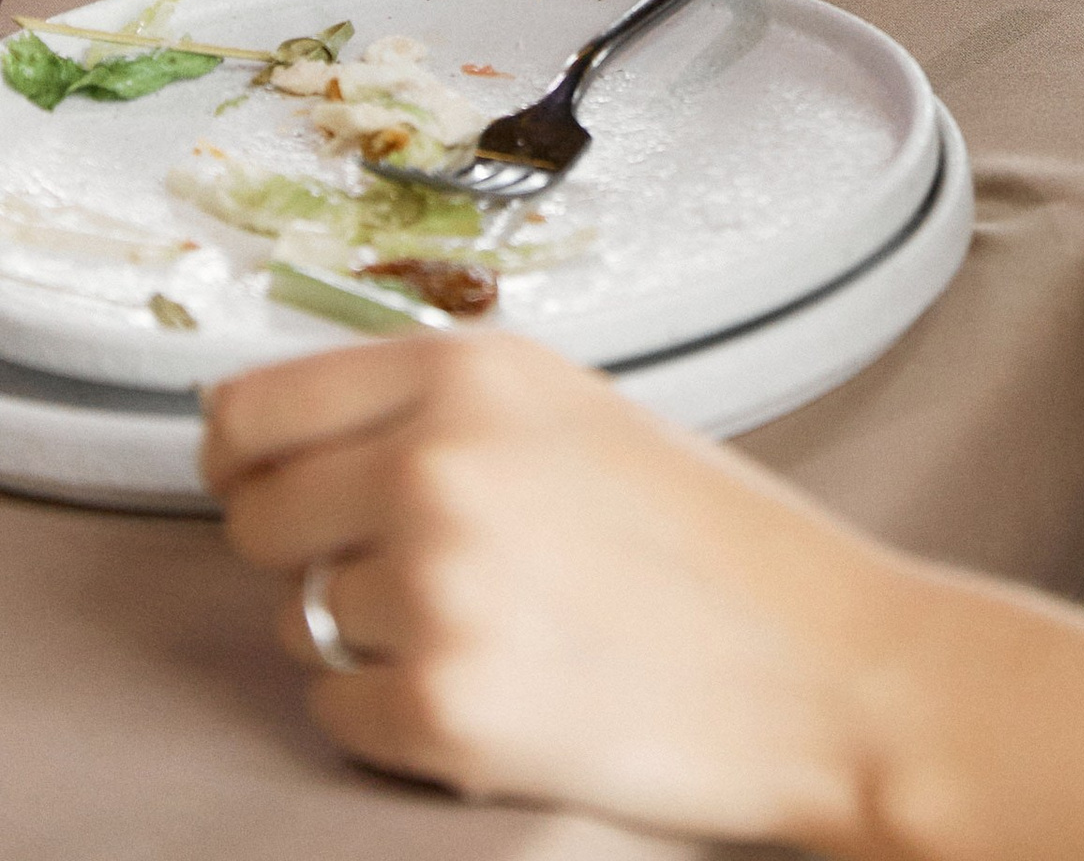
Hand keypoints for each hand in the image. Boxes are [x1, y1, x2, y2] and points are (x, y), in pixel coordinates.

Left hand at [204, 330, 887, 845]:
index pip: (253, 407)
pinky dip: (391, 718)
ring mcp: (436, 588)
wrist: (829, 670)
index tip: (263, 480)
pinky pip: (336, 714)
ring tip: (488, 629)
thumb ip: (442, 409)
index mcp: (475, 370)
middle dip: (310, 550)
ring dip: (365, 637)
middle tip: (405, 570)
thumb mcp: (578, 411)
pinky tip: (493, 690)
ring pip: (300, 620)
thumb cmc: (719, 543)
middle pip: (256, 515)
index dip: (248, 456)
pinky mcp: (441, 711)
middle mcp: (438, 463)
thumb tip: (291, 438)